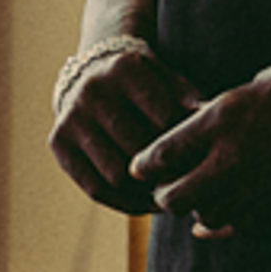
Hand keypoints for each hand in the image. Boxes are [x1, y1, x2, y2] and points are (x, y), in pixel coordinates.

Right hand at [50, 40, 201, 213]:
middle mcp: (93, 90)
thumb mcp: (169, 81)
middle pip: (138, 150)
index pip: (164, 119)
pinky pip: (94, 188)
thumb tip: (213, 124)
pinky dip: (123, 203)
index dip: (186, 146)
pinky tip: (145, 204)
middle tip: (188, 188)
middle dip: (165, 173)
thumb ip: (190, 101)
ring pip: (116, 175)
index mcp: (126, 68)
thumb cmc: (145, 84)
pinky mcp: (57, 141)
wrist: (92, 73)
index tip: (202, 163)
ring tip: (170, 197)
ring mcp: (71, 116)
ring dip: (145, 194)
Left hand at [130, 48, 270, 235]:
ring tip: (193, 198)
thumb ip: (224, 111)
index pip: (162, 153)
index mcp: (221, 117)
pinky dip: (217, 226)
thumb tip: (202, 127)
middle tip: (162, 187)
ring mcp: (257, 183)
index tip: (141, 165)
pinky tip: (208, 223)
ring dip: (194, 209)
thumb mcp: (256, 83)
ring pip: (203, 216)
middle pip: (174, 196)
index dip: (144, 164)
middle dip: (163, 194)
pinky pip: (237, 225)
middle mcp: (233, 155)